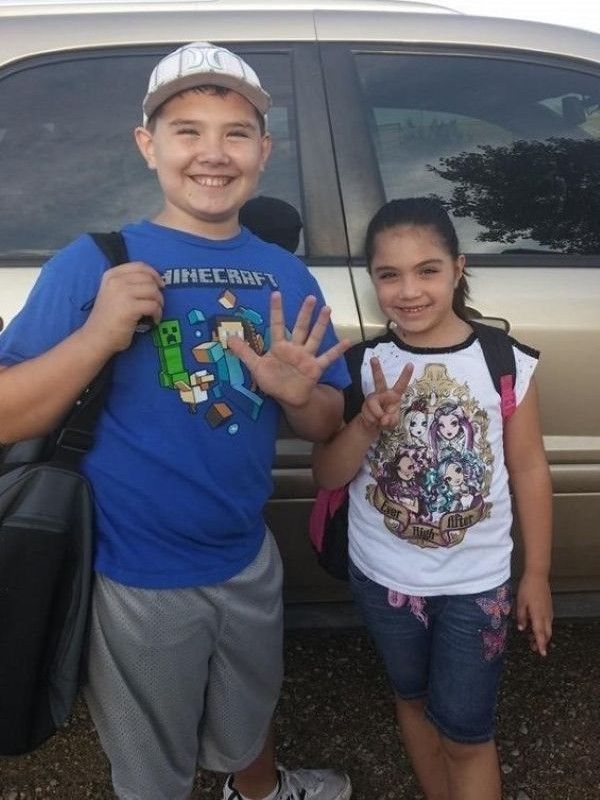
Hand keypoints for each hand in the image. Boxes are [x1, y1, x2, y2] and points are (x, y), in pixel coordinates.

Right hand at [82, 262, 163, 353]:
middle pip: (149, 279)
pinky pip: (154, 306)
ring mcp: (122, 293)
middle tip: (157, 303)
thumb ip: (128, 284)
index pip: (139, 266)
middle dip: (158, 291)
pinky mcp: (130, 307)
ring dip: (159, 303)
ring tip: (154, 313)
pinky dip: (158, 314)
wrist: (96, 337)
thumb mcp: (113, 293)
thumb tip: (155, 281)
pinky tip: (153, 321)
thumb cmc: (107, 318)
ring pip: (153, 291)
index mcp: (111, 275)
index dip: (154, 274)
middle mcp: (116, 281)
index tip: (159, 285)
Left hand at [226, 291, 349, 406]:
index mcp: (279, 346)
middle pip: (301, 327)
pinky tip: (348, 341)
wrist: (288, 398)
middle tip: (310, 297)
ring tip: (327, 309)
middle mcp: (295, 348)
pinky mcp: (315, 368)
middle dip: (305, 313)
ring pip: (315, 337)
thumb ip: (244, 352)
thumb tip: (229, 338)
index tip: (276, 293)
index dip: (276, 310)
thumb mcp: (256, 367)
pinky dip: (337, 350)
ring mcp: (306, 357)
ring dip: (321, 324)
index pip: (277, 325)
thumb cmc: (273, 381)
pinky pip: (328, 357)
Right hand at [360, 357, 413, 431]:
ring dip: (377, 415)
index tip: (410, 364)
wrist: (373, 425)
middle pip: (379, 380)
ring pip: (373, 403)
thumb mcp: (393, 423)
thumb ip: (391, 420)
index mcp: (394, 395)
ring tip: (379, 421)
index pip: (401, 385)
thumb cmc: (387, 420)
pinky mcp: (365, 404)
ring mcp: (372, 398)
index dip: (405, 375)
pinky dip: (372, 420)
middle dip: (376, 369)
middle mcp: (382, 393)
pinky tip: (373, 421)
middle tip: (374, 358)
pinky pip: (368, 412)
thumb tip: (383, 419)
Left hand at [516, 572, 552, 656]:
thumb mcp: (520, 603)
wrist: (538, 576)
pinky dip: (543, 627)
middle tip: (534, 648)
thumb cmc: (527, 589)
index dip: (541, 645)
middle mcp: (546, 616)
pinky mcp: (549, 607)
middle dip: (542, 642)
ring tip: (533, 639)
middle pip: (546, 633)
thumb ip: (522, 617)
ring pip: (548, 628)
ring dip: (542, 635)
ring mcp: (549, 611)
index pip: (540, 634)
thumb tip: (522, 629)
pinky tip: (536, 627)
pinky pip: (547, 621)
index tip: (542, 654)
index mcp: (538, 616)